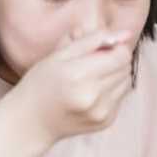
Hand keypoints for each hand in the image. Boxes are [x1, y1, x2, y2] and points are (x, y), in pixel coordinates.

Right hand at [9, 29, 135, 144]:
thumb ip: (94, 40)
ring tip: (91, 79)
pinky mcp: (105, 122)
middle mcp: (92, 96)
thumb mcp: (59, 54)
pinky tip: (91, 94)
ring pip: (127, 82)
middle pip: (126, 68)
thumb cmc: (41, 83)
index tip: (101, 49)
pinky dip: (111, 92)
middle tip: (91, 64)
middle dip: (114, 61)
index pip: (121, 56)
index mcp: (78, 75)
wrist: (30, 122)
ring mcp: (100, 112)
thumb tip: (126, 34)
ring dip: (115, 76)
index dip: (115, 48)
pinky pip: (121, 97)